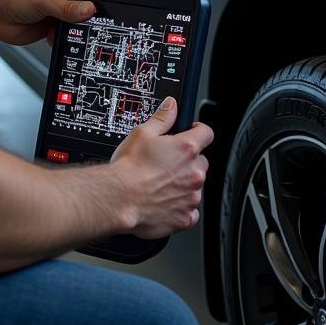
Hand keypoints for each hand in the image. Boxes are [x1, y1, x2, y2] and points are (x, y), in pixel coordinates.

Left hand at [0, 0, 110, 45]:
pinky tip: (64, 37)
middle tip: (108, 12)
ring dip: (82, 22)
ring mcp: (60, 4)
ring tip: (84, 29)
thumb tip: (90, 10)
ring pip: (81, 13)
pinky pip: (71, 29)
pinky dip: (71, 35)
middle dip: (97, 3)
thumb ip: (67, 7)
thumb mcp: (43, 0)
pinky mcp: (55, 20)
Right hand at [111, 98, 212, 238]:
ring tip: (161, 183)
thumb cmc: (129, 168)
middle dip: (188, 160)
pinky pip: (191, 210)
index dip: (198, 130)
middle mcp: (194, 173)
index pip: (206, 133)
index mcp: (186, 149)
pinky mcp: (185, 218)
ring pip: (195, 186)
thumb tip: (171, 106)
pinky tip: (165, 201)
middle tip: (167, 162)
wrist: (119, 198)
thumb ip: (162, 118)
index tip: (192, 132)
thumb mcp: (143, 132)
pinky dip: (181, 206)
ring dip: (184, 183)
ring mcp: (191, 197)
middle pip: (201, 161)